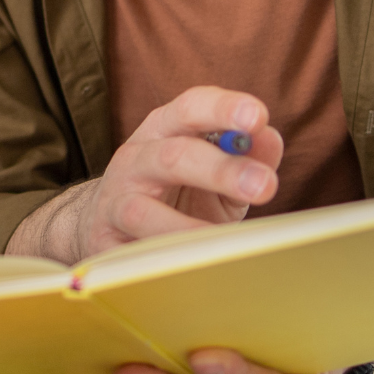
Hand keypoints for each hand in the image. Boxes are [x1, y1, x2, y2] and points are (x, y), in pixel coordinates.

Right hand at [8, 86, 284, 263]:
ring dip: (187, 226)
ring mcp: (116, 198)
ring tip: (226, 240)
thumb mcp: (217, 174)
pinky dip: (162, 260)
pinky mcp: (105, 238)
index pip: (191, 107)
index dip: (223, 109)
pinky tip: (193, 266)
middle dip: (220, 169)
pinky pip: (132, 252)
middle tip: (264, 185)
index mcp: (166, 129)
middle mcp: (137, 157)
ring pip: (144, 208)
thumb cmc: (175, 195)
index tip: (258, 117)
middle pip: (174, 155)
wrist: (103, 222)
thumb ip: (246, 156)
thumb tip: (270, 139)